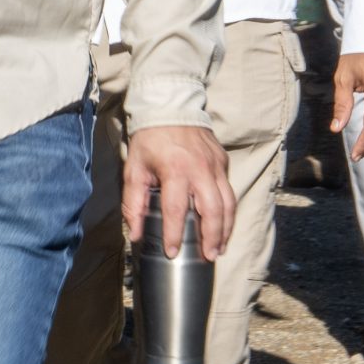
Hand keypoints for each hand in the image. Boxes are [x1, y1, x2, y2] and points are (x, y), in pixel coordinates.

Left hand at [121, 124, 234, 260]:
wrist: (170, 106)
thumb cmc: (149, 140)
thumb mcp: (134, 168)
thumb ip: (134, 202)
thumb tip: (136, 233)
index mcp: (175, 170)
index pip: (176, 210)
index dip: (174, 234)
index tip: (172, 252)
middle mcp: (200, 169)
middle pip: (213, 210)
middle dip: (212, 237)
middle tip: (209, 257)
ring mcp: (216, 165)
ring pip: (228, 203)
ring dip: (226, 229)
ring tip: (220, 248)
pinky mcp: (223, 162)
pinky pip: (229, 192)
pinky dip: (229, 212)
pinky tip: (224, 227)